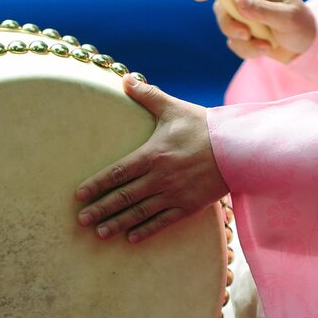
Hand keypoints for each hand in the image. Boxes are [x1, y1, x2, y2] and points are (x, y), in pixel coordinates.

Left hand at [75, 74, 229, 243]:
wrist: (238, 148)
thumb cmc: (203, 126)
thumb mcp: (174, 108)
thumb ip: (148, 95)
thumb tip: (125, 78)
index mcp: (153, 154)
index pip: (118, 172)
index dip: (97, 184)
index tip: (79, 195)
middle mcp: (161, 177)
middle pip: (124, 196)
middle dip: (101, 209)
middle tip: (82, 220)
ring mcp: (175, 194)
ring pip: (140, 212)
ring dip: (118, 223)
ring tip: (100, 233)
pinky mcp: (189, 206)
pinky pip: (163, 221)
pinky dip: (146, 230)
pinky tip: (131, 238)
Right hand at [192, 0, 316, 62]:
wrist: (309, 48)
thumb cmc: (302, 25)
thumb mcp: (287, 17)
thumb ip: (263, 10)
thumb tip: (238, 0)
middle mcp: (250, 0)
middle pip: (222, 7)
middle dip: (230, 24)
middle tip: (245, 34)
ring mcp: (246, 18)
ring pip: (227, 28)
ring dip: (243, 41)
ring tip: (265, 46)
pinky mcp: (246, 36)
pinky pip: (235, 44)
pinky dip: (248, 51)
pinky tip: (266, 50)